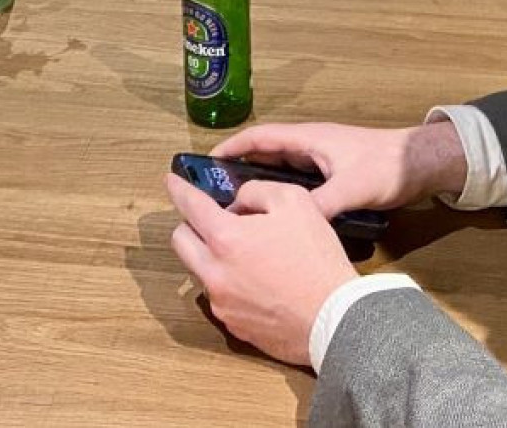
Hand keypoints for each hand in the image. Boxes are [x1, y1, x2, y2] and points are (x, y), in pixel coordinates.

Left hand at [168, 172, 356, 367]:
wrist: (335, 318)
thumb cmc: (316, 258)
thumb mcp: (293, 201)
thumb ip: (256, 191)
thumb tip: (238, 201)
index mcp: (226, 238)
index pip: (189, 205)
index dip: (178, 188)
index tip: (171, 181)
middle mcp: (215, 272)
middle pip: (180, 240)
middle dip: (190, 223)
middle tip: (212, 217)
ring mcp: (222, 302)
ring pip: (200, 269)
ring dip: (212, 255)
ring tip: (248, 251)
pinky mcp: (234, 325)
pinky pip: (220, 296)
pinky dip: (230, 282)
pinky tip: (258, 279)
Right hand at [210, 119, 466, 217]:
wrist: (421, 165)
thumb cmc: (385, 166)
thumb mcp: (352, 187)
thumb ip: (322, 204)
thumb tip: (289, 226)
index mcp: (308, 139)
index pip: (260, 137)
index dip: (232, 147)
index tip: (206, 163)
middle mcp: (310, 146)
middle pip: (265, 154)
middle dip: (239, 169)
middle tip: (215, 194)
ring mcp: (322, 160)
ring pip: (280, 170)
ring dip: (259, 183)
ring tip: (237, 210)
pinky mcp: (333, 175)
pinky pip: (296, 183)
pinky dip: (279, 195)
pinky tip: (275, 218)